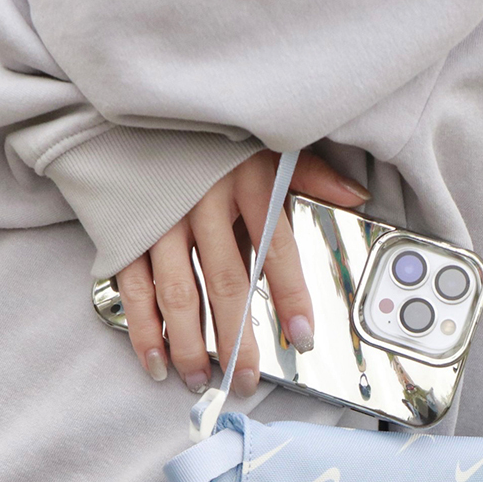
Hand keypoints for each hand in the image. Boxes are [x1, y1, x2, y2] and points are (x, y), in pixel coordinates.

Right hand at [116, 149, 370, 396]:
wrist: (133, 100)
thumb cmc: (210, 129)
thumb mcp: (266, 140)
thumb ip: (311, 174)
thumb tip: (357, 197)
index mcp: (246, 182)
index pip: (276, 250)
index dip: (291, 297)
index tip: (303, 337)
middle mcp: (203, 205)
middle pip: (226, 283)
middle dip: (239, 339)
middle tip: (249, 381)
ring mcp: (160, 220)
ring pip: (178, 293)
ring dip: (189, 344)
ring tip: (202, 381)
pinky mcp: (125, 230)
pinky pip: (133, 288)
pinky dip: (143, 329)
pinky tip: (156, 362)